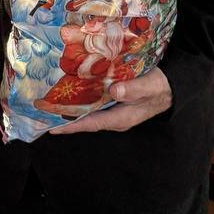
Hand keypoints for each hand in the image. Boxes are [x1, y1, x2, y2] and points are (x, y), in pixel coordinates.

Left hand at [49, 67, 172, 135]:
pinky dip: (80, 99)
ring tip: (49, 105)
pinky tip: (69, 91)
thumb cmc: (160, 87)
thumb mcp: (151, 86)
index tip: (54, 127)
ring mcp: (114, 110)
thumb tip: (115, 90)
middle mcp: (114, 117)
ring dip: (70, 109)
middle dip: (65, 119)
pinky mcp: (114, 101)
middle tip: (42, 115)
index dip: (72, 125)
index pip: (92, 123)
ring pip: (88, 112)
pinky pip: (93, 103)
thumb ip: (135, 89)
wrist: (170, 86)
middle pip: (85, 120)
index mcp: (122, 117)